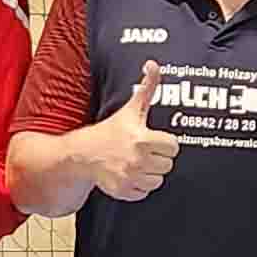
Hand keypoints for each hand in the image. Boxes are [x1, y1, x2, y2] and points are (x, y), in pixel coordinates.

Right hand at [94, 60, 181, 201]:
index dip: (165, 142)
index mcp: (142, 139)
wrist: (83, 153)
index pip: (173, 147)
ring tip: (138, 162)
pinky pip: (145, 192)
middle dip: (158, 158)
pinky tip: (130, 174)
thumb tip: (153, 64)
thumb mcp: (131, 109)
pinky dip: (140, 186)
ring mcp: (130, 177)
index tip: (153, 139)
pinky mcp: (123, 191)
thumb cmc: (110, 130)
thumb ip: (147, 87)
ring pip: (158, 180)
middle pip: (167, 164)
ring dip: (151, 173)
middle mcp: (137, 159)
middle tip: (145, 151)